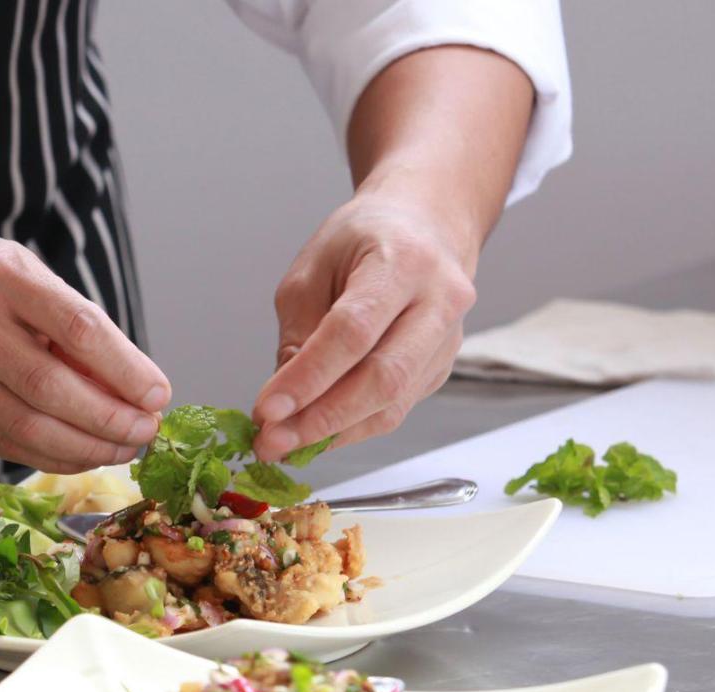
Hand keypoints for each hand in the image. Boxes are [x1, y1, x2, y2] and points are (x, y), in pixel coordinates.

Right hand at [0, 233, 170, 473]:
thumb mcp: (27, 273)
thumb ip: (73, 323)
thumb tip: (134, 387)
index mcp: (2, 276)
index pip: (75, 327)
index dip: (123, 368)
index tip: (158, 395)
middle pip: (48, 386)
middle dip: (108, 419)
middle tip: (147, 431)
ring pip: (24, 425)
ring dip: (85, 447)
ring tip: (124, 448)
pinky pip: (3, 443)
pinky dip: (51, 456)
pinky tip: (83, 455)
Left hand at [250, 188, 477, 461]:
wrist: (426, 225)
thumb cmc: (363, 240)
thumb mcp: (312, 268)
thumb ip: (299, 331)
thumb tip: (283, 400)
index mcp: (403, 262)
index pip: (353, 332)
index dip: (308, 377)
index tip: (266, 411)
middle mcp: (439, 301)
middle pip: (383, 377)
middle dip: (321, 419)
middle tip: (272, 442)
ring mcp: (448, 339)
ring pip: (392, 403)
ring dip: (333, 433)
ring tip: (283, 444)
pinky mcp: (441, 367)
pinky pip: (395, 408)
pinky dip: (351, 427)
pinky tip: (314, 432)